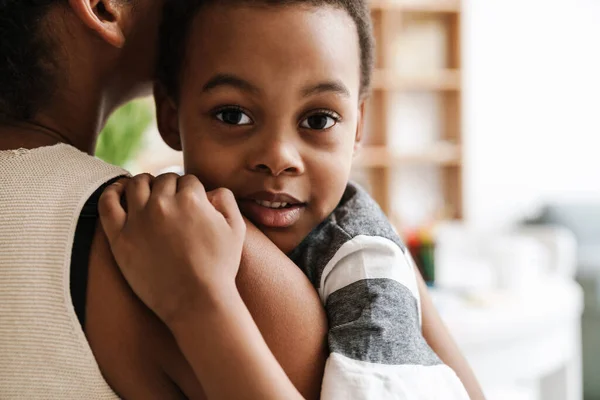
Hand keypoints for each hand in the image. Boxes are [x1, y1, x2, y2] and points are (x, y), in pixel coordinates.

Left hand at [98, 173, 245, 324]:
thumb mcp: (236, 229)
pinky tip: (118, 191)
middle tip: (171, 201)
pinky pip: (107, 203)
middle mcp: (163, 204)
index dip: (190, 190)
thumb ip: (227, 199)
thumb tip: (211, 190)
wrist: (197, 301)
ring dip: (144, 183)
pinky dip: (112, 191)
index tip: (189, 201)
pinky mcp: (120, 237)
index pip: (187, 180)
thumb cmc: (220, 267)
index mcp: (192, 199)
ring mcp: (139, 220)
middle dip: (169, 186)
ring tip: (146, 192)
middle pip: (163, 180)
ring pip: (136, 184)